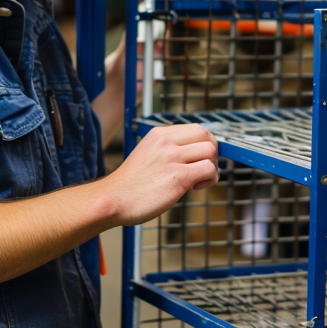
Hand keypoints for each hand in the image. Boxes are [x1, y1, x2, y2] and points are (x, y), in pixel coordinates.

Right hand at [103, 124, 218, 225]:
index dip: (204, 144)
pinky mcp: (179, 176)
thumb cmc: (131, 184)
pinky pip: (209, 169)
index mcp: (159, 134)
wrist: (113, 199)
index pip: (196, 128)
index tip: (198, 159)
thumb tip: (195, 154)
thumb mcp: (148, 154)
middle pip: (207, 135)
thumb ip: (168, 149)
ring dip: (212, 167)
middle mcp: (166, 141)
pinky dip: (209, 179)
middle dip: (212, 153)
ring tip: (198, 180)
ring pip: (211, 150)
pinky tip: (194, 187)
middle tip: (202, 170)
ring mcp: (172, 157)